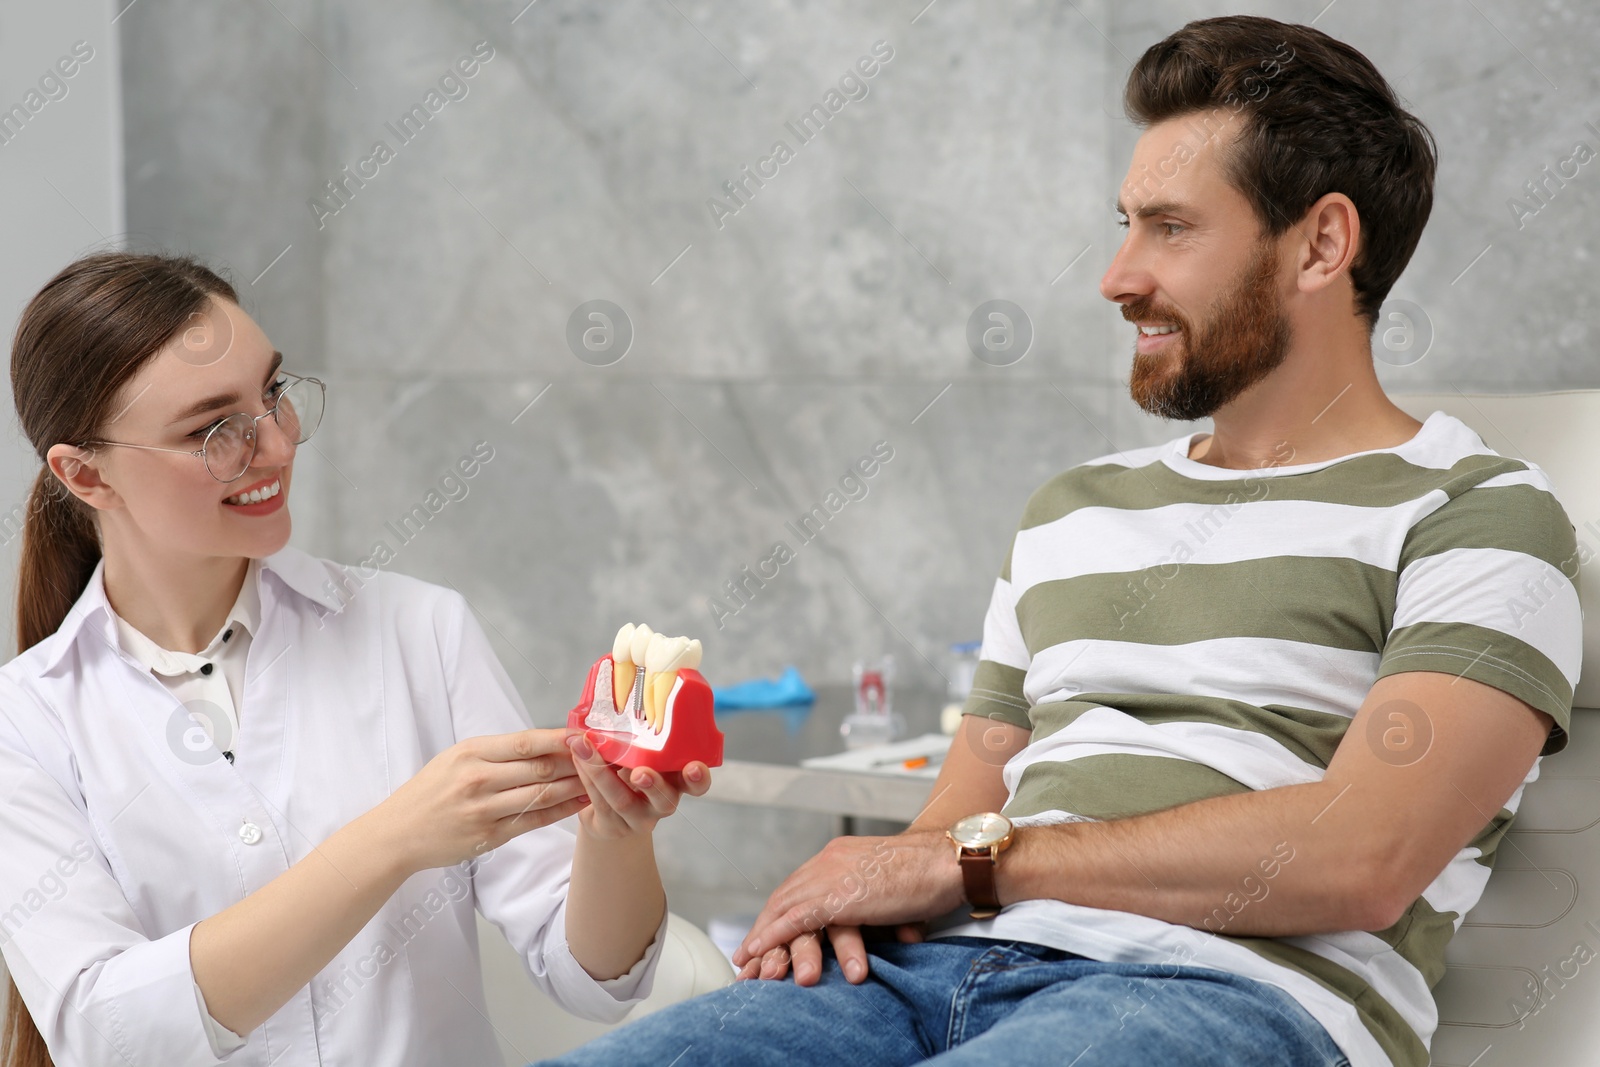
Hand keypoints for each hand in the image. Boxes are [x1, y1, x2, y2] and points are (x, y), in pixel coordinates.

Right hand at [374, 728, 587, 872]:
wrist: (398, 833)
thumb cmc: (431, 791)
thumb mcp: (456, 758)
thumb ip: (497, 752)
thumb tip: (545, 742)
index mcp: (471, 753)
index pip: (526, 742)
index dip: (561, 738)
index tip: (587, 734)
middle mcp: (478, 779)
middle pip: (541, 768)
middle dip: (578, 762)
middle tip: (604, 757)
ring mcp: (484, 810)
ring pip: (543, 795)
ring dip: (577, 787)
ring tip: (601, 779)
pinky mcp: (488, 836)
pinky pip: (534, 821)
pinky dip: (562, 811)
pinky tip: (581, 803)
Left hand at [565, 729, 711, 840]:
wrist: (612, 814)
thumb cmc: (632, 771)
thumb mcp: (645, 755)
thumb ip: (644, 735)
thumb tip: (624, 687)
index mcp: (677, 782)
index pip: (696, 784)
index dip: (698, 777)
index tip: (693, 766)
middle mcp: (663, 802)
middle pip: (665, 799)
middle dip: (652, 784)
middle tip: (639, 773)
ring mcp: (639, 818)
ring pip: (622, 801)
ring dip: (601, 773)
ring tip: (586, 750)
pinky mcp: (614, 826)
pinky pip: (599, 802)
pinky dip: (587, 776)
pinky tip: (577, 756)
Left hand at [730, 831, 961, 972]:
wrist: (950, 861)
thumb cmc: (930, 874)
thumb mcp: (887, 885)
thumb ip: (865, 898)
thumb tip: (859, 924)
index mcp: (839, 855)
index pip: (799, 884)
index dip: (779, 911)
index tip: (765, 933)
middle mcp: (829, 860)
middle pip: (785, 896)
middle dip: (763, 927)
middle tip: (747, 953)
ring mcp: (832, 875)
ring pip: (785, 908)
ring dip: (763, 936)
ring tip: (749, 960)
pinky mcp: (840, 896)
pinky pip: (797, 917)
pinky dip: (774, 935)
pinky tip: (761, 950)